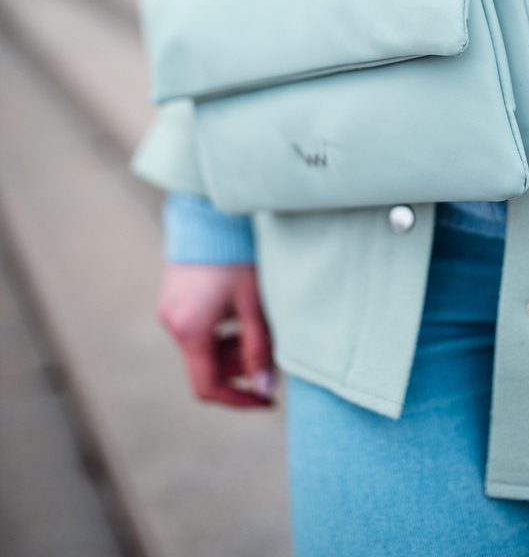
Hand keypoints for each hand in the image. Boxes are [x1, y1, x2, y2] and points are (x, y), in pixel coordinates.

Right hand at [157, 263, 276, 407]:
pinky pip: (197, 330)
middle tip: (271, 355)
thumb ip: (259, 349)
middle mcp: (173, 324)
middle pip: (207, 366)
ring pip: (203, 348)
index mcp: (190, 330)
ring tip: (259, 328)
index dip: (239, 399)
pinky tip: (241, 313)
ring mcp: (169, 311)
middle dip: (241, 368)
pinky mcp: (173, 299)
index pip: (209, 387)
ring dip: (231, 349)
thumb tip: (265, 389)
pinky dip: (220, 333)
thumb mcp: (254, 305)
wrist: (211, 215)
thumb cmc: (237, 257)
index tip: (266, 400)